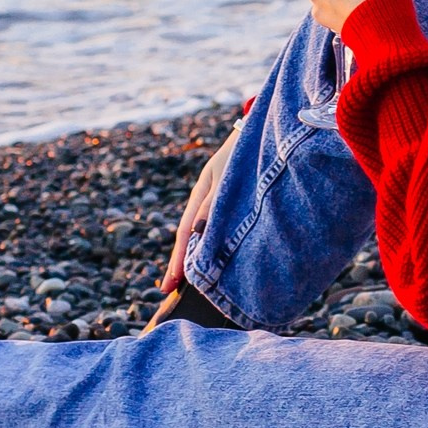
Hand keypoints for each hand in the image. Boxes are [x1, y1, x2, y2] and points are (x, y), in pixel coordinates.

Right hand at [162, 122, 241, 290]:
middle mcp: (204, 202)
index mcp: (200, 196)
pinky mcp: (227, 203)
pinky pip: (215, 229)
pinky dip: (210, 246)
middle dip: (179, 264)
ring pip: (201, 235)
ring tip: (188, 283)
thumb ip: (212, 204)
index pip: (184, 234)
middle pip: (188, 238)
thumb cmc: (242, 155)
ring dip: (194, 257)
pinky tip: (211, 258)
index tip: (168, 285)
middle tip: (169, 291)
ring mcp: (214, 203)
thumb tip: (196, 233)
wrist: (259, 135)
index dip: (176, 261)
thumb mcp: (225, 178)